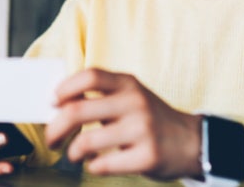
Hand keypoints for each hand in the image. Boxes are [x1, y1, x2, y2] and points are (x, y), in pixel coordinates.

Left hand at [45, 68, 201, 179]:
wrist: (192, 141)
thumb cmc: (151, 119)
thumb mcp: (132, 96)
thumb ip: (102, 96)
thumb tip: (58, 105)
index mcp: (128, 84)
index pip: (89, 76)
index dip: (64, 88)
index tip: (52, 102)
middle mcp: (135, 103)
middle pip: (77, 110)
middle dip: (55, 128)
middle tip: (52, 139)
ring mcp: (142, 130)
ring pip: (85, 142)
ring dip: (72, 152)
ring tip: (75, 155)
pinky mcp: (147, 157)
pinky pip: (102, 165)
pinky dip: (92, 167)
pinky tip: (96, 164)